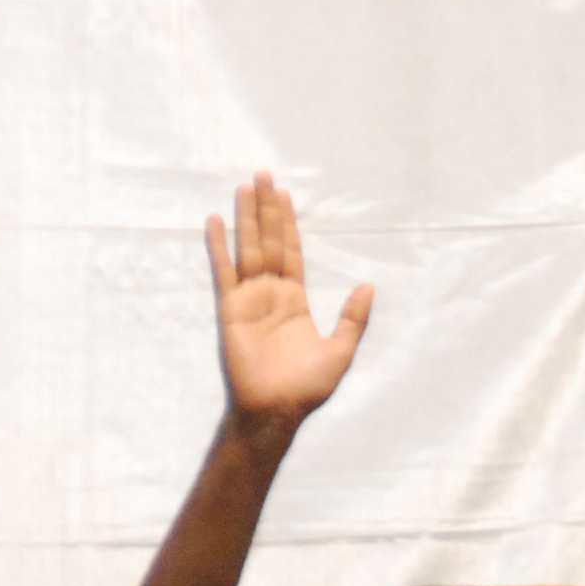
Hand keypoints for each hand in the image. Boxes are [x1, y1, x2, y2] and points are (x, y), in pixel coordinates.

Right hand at [207, 173, 371, 443]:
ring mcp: (249, 299)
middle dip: (266, 209)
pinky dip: (219, 247)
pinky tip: (215, 222)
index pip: (291, 251)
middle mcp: (271, 293)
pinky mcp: (231, 309)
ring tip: (245, 187)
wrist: (276, 410)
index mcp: (295, 300)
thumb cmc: (307, 388)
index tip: (284, 195)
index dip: (288, 223)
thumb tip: (369, 285)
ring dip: (246, 218)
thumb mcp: (341, 351)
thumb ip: (353, 318)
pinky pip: (224, 272)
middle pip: (269, 241)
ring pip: (248, 249)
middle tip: (263, 175)